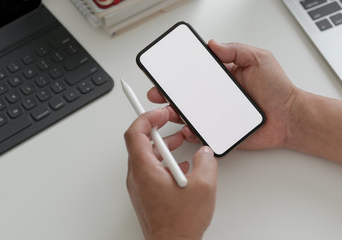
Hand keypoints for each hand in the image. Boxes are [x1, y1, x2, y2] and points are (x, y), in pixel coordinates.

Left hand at [124, 108, 217, 239]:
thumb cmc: (179, 224)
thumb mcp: (203, 186)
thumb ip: (206, 162)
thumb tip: (204, 152)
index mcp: (145, 170)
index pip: (135, 133)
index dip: (146, 117)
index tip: (160, 113)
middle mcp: (138, 177)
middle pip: (139, 142)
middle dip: (156, 128)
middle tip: (170, 121)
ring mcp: (140, 187)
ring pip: (146, 156)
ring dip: (162, 144)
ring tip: (180, 141)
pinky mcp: (146, 194)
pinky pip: (151, 169)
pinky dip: (164, 160)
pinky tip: (181, 166)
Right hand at [148, 40, 297, 149]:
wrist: (290, 118)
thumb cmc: (279, 90)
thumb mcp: (259, 60)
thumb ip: (236, 50)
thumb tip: (213, 44)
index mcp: (224, 77)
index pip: (196, 74)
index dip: (179, 74)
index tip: (166, 73)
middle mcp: (218, 96)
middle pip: (187, 95)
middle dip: (169, 95)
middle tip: (158, 94)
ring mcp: (218, 114)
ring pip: (190, 115)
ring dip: (176, 114)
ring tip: (169, 112)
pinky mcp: (222, 132)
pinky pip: (202, 133)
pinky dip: (192, 133)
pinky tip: (187, 129)